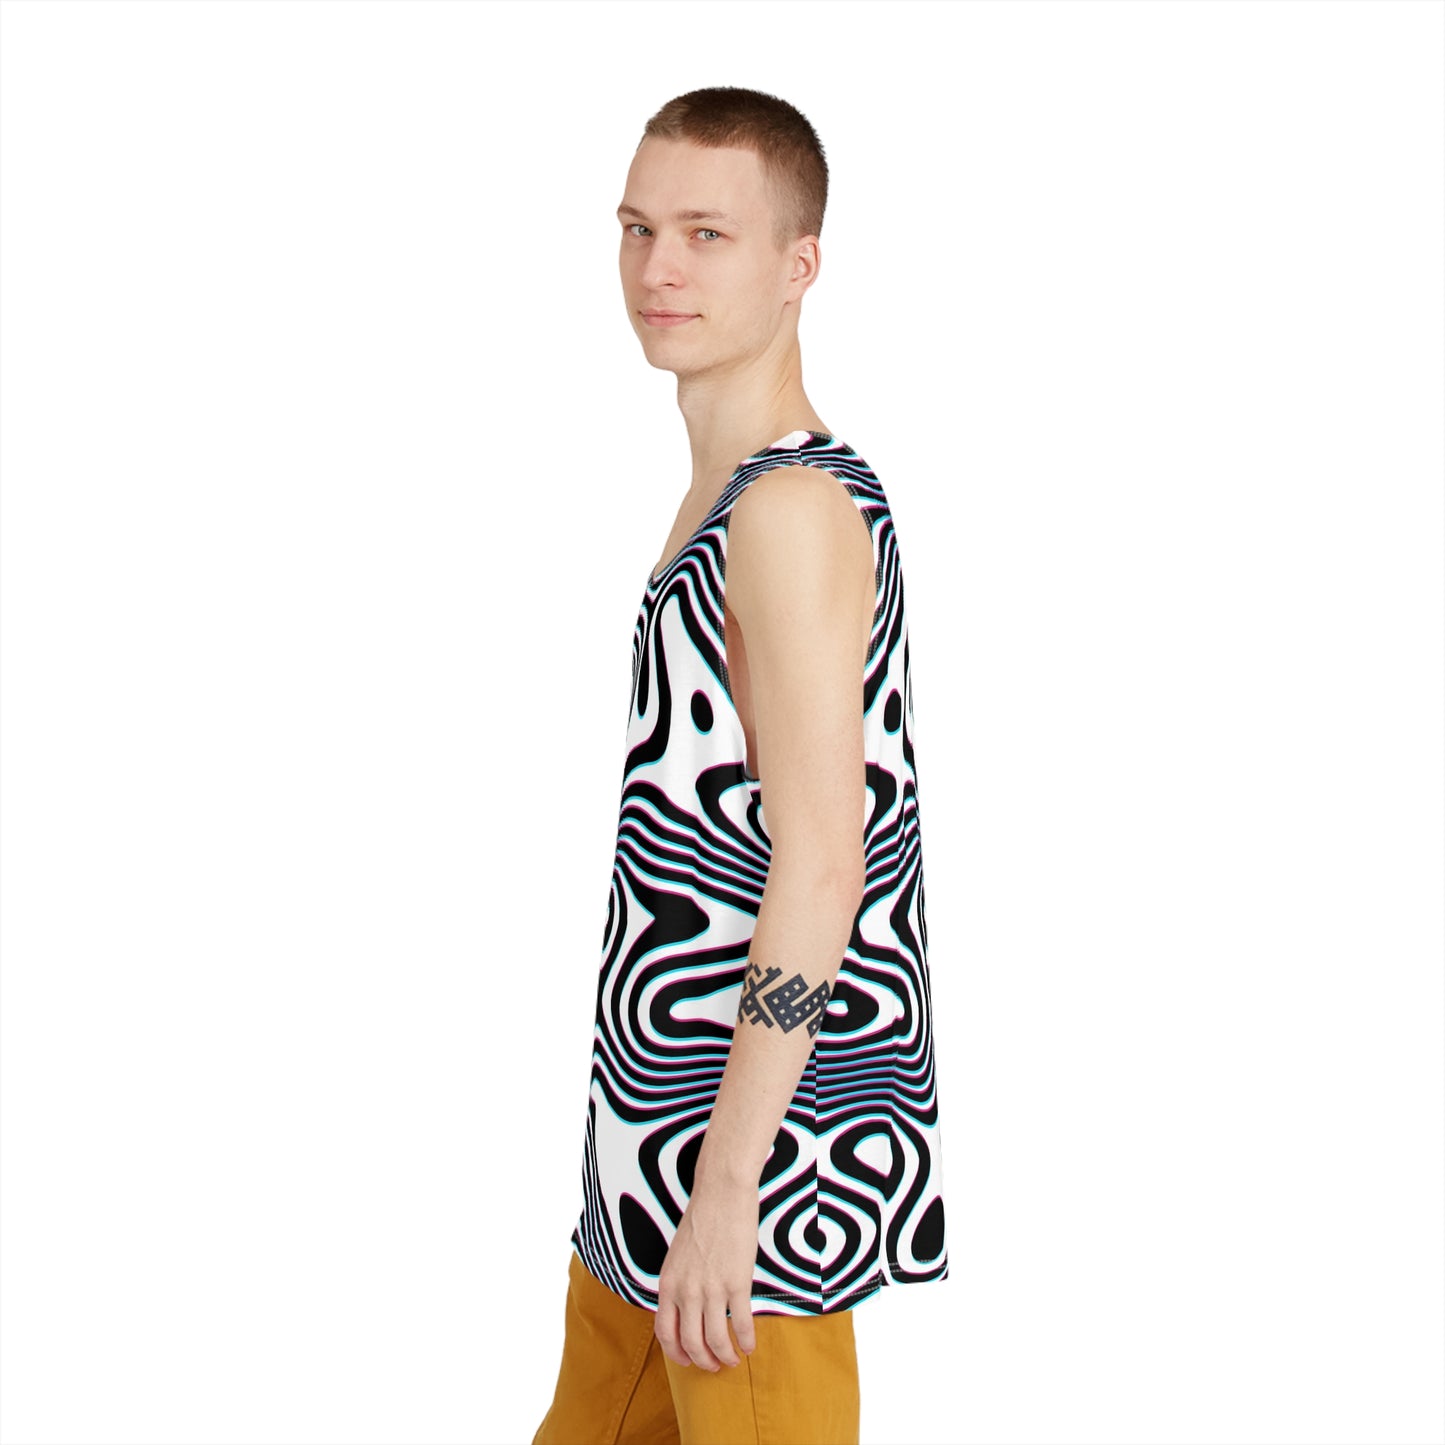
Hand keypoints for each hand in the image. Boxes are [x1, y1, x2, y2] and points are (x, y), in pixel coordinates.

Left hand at [654, 1178, 758, 1369]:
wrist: (721, 1193)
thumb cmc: (702, 1219)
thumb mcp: (678, 1255)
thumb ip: (679, 1284)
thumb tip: (688, 1310)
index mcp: (667, 1283)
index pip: (665, 1333)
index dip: (676, 1354)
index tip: (687, 1361)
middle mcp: (685, 1291)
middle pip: (690, 1344)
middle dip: (703, 1361)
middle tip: (714, 1366)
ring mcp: (711, 1288)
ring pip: (715, 1341)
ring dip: (725, 1357)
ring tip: (733, 1360)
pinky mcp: (736, 1283)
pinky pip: (742, 1324)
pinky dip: (746, 1341)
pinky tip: (750, 1346)